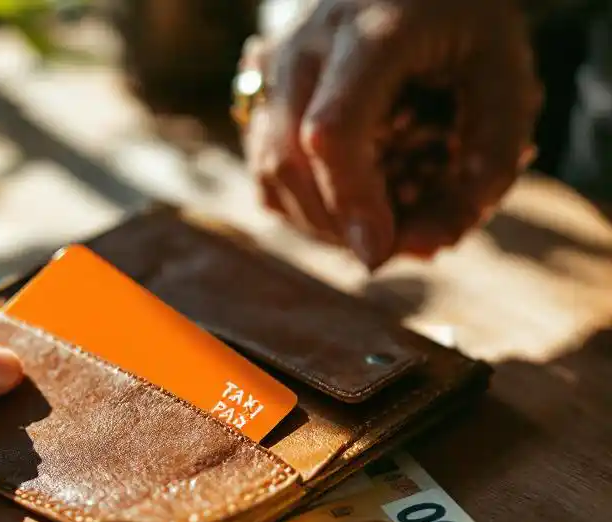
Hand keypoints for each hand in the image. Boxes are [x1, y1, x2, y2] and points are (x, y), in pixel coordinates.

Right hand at [240, 0, 540, 268]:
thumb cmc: (462, 21)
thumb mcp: (506, 73)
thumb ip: (491, 154)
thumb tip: (435, 241)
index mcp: (371, 32)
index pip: (332, 132)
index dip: (350, 203)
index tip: (379, 254)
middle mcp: (307, 46)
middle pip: (287, 160)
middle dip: (335, 225)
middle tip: (391, 249)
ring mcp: (273, 66)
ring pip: (267, 170)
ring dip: (317, 221)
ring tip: (375, 225)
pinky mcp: (260, 89)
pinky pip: (263, 168)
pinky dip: (301, 203)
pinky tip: (346, 202)